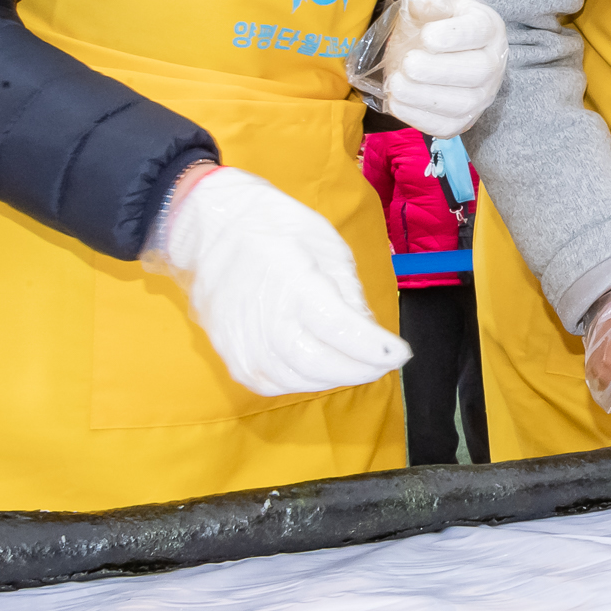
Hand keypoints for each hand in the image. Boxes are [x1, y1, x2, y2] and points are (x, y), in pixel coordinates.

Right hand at [143, 164, 410, 395]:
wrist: (209, 227)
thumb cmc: (274, 227)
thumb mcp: (326, 244)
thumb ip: (349, 293)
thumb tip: (369, 333)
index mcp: (293, 283)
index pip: (342, 331)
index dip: (376, 349)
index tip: (401, 352)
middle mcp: (264, 320)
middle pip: (321, 364)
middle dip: (361, 369)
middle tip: (384, 362)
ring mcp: (243, 343)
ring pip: (299, 380)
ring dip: (336, 378)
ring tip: (357, 364)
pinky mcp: (231, 356)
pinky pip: (273, 384)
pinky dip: (304, 382)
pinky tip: (321, 369)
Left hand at [382, 0, 508, 137]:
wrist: (440, 48)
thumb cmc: (438, 19)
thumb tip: (421, 5)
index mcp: (488, 28)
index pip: (479, 32)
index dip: (455, 37)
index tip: (426, 36)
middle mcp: (492, 64)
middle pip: (477, 72)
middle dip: (439, 70)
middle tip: (408, 62)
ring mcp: (479, 96)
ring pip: (463, 105)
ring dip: (424, 97)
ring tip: (395, 83)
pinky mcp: (461, 120)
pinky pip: (445, 126)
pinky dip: (418, 117)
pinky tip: (395, 100)